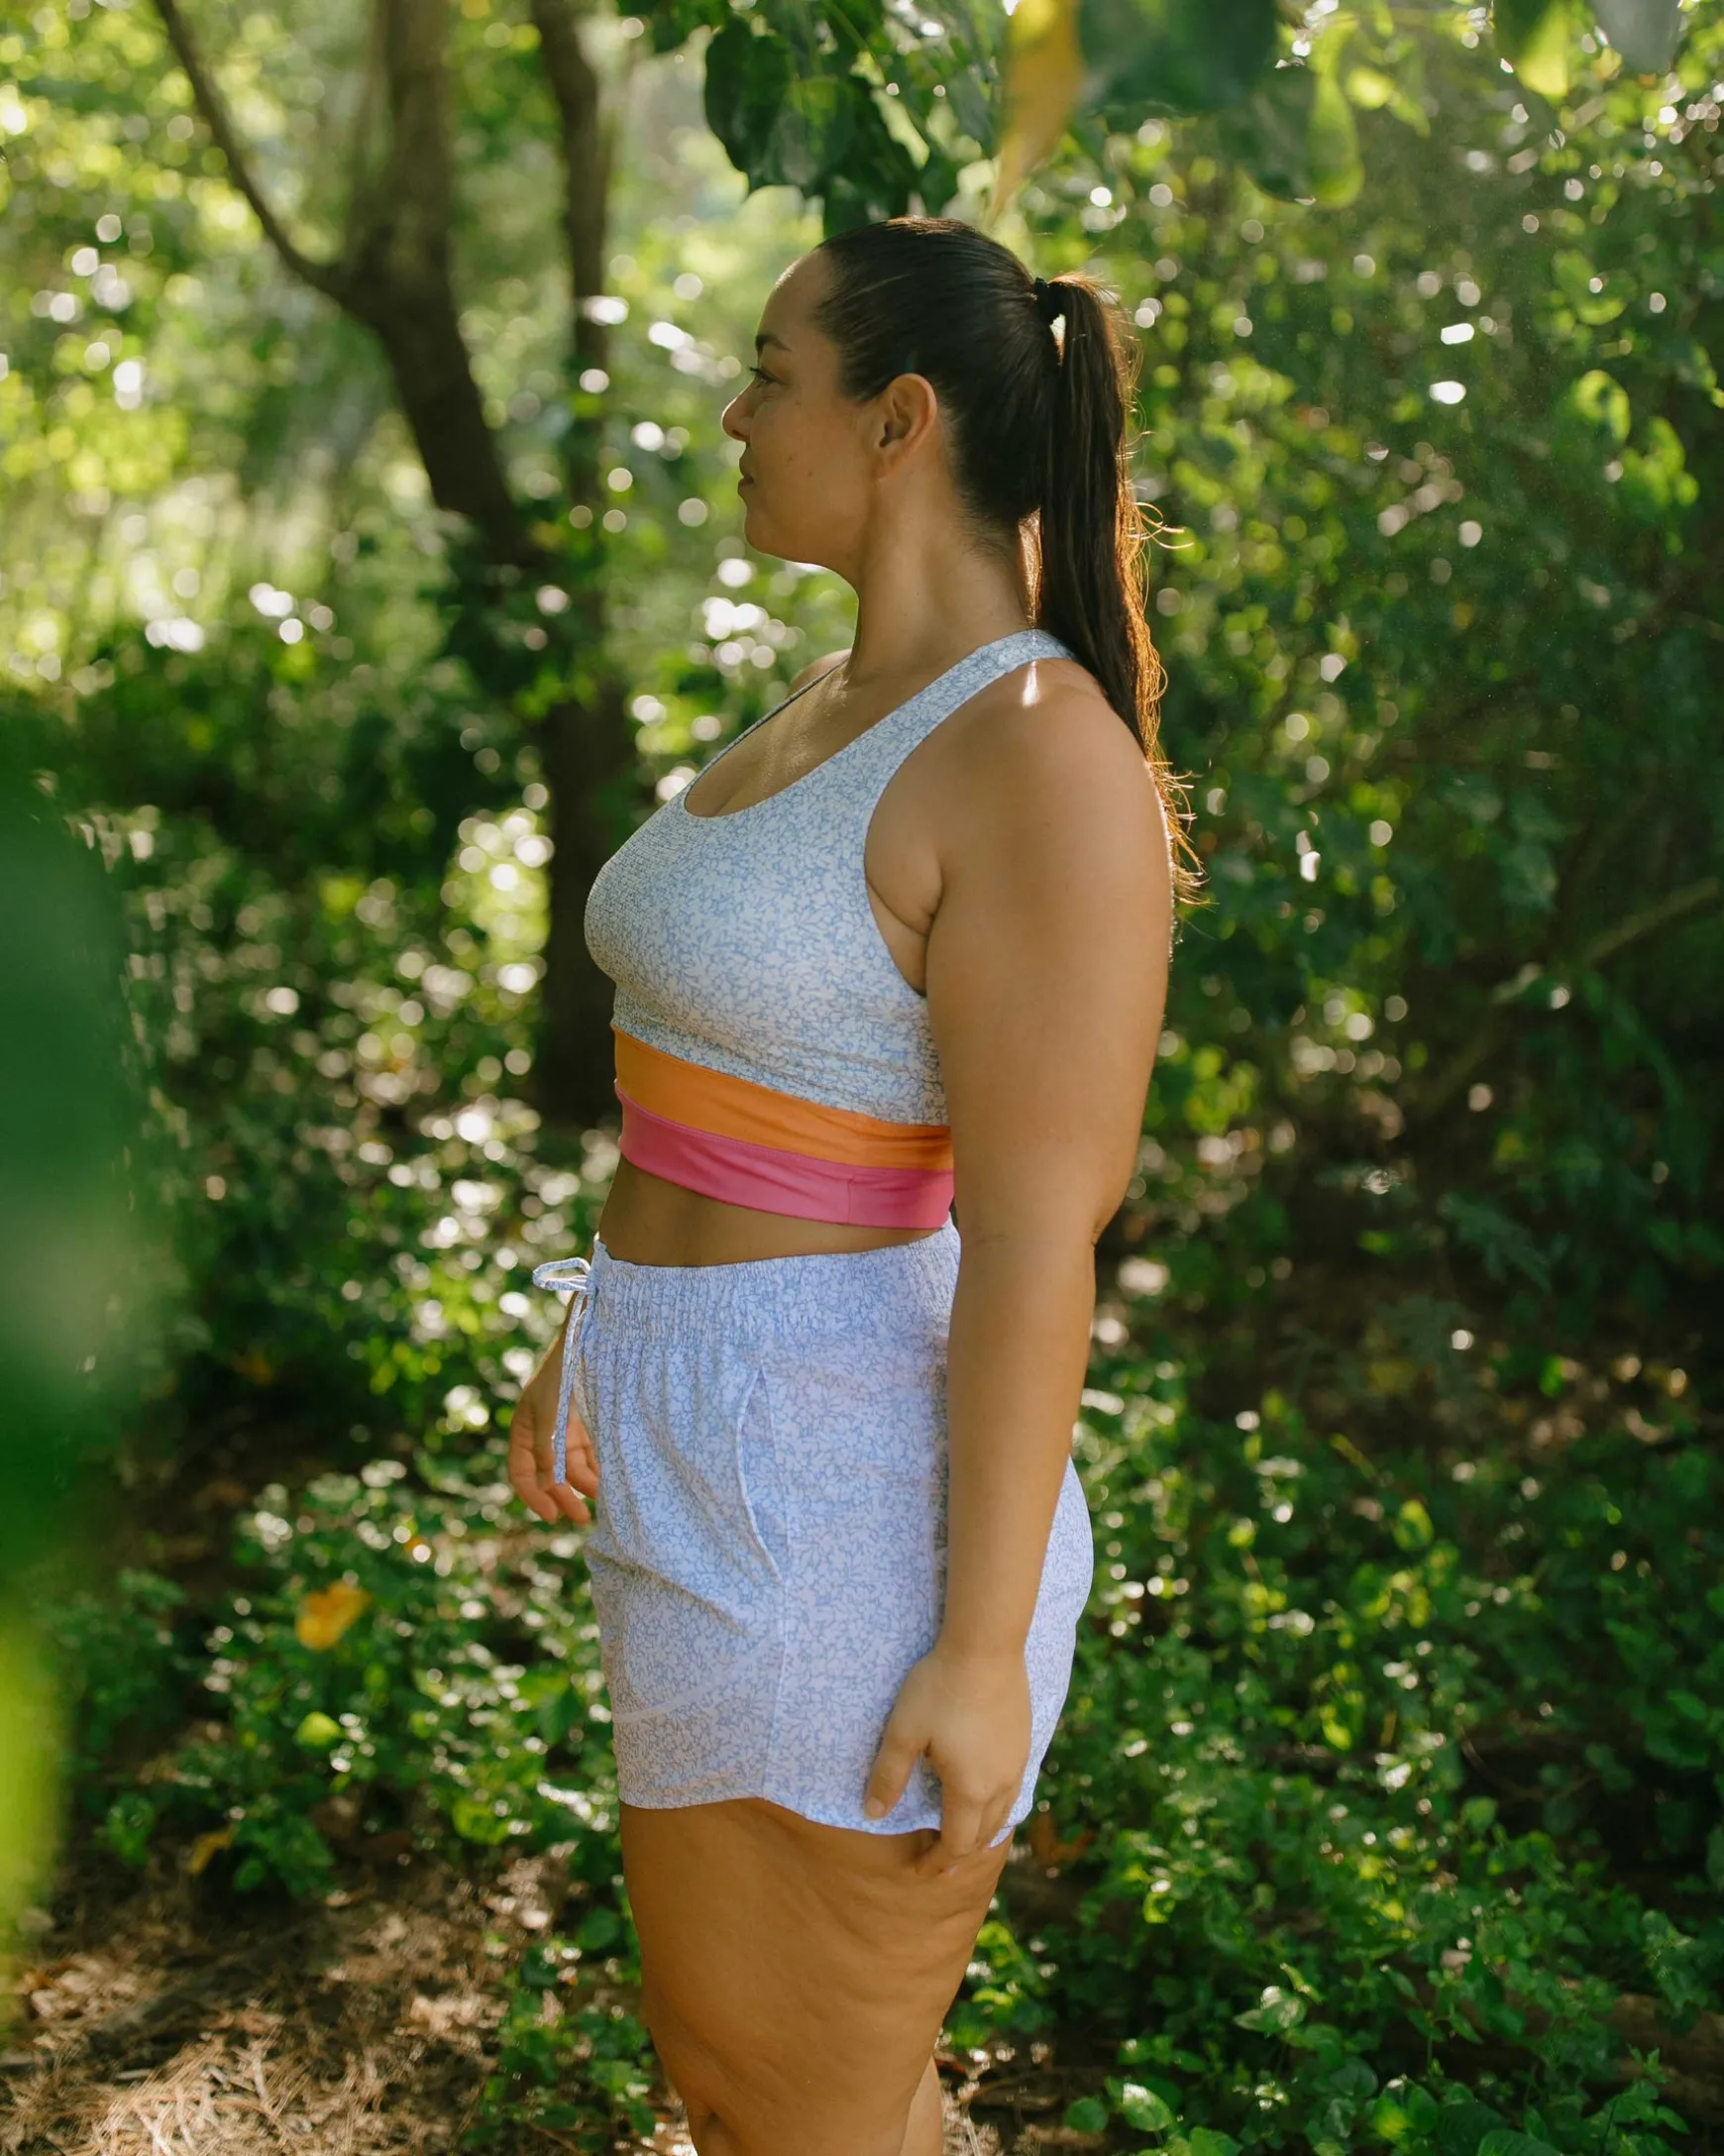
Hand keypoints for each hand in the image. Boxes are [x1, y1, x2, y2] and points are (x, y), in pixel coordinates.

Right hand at [506, 1321, 599, 1525]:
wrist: (593, 1335)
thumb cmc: (566, 1369)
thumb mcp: (553, 1410)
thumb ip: (549, 1447)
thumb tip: (548, 1483)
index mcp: (525, 1427)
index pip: (522, 1472)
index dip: (534, 1497)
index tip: (553, 1516)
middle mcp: (544, 1430)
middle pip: (550, 1474)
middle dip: (565, 1497)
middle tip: (582, 1520)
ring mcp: (568, 1426)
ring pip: (574, 1466)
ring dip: (587, 1485)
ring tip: (606, 1499)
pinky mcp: (589, 1422)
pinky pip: (592, 1453)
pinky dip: (599, 1468)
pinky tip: (612, 1480)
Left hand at [863, 1642, 1030, 1875]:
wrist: (985, 1645)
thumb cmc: (939, 1687)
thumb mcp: (903, 1731)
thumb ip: (888, 1776)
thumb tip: (873, 1815)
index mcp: (970, 1789)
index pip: (956, 1844)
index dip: (937, 1863)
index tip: (919, 1870)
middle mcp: (1000, 1784)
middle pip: (983, 1835)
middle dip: (959, 1852)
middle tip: (936, 1859)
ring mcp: (1018, 1762)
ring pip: (1003, 1813)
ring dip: (980, 1830)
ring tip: (961, 1833)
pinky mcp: (1024, 1741)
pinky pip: (1013, 1789)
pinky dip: (996, 1805)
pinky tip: (984, 1793)